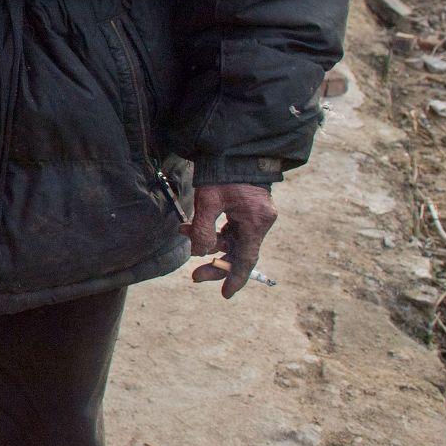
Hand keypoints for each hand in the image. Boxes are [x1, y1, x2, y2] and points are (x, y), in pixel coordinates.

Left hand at [182, 182, 275, 297]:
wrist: (233, 150)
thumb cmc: (222, 174)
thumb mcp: (208, 201)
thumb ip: (203, 230)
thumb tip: (201, 253)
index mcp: (256, 221)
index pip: (246, 258)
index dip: (235, 278)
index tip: (225, 294)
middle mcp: (261, 221)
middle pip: (238, 252)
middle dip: (215, 263)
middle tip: (194, 275)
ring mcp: (255, 216)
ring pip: (232, 241)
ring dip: (208, 242)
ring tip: (185, 233)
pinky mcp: (247, 211)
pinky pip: (231, 230)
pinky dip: (213, 231)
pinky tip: (193, 227)